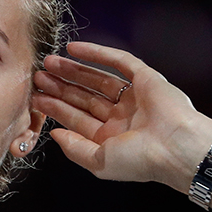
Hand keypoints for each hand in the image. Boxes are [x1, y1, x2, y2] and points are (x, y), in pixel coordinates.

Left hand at [32, 41, 211, 189]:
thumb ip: (75, 149)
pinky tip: (74, 49)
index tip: (36, 98)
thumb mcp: (99, 162)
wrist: (176, 147)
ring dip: (73, 70)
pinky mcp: (145, 78)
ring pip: (97, 79)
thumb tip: (55, 135)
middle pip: (84, 97)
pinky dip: (96, 53)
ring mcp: (133, 96)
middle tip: (38, 76)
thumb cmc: (140, 160)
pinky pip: (118, 62)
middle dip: (61, 87)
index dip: (56, 108)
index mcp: (111, 138)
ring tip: (49, 63)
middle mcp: (121, 117)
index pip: (77, 118)